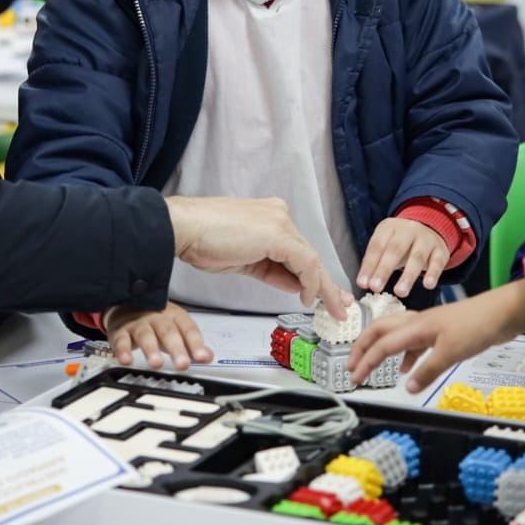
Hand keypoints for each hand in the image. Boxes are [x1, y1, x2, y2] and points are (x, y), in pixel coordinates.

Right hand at [104, 301, 213, 369]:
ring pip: (145, 335)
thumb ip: (192, 344)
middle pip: (168, 332)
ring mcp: (138, 324)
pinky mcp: (120, 331)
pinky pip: (121, 340)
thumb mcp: (176, 329)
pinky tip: (126, 360)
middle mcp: (157, 318)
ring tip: (156, 364)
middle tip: (182, 364)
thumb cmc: (155, 321)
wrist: (125, 305)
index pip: (188, 329)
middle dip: (176, 348)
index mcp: (174, 316)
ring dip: (150, 350)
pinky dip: (123, 350)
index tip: (202, 357)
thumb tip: (208, 356)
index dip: (196, 344)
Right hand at [167, 196, 351, 316]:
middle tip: (340, 303)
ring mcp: (279, 222)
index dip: (310, 276)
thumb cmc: (202, 240)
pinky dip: (310, 282)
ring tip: (334, 308)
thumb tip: (294, 285)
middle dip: (325, 283)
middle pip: (308, 254)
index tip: (319, 295)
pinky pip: (304, 261)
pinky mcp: (277, 233)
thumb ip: (271, 270)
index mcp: (269, 218)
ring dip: (323, 287)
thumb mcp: (244, 260)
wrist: (184, 227)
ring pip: (311, 259)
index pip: (296, 251)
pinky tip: (309, 297)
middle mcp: (278, 216)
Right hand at [348, 280, 524, 392]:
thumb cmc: (477, 325)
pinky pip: (413, 342)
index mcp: (415, 327)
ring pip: (395, 335)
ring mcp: (428, 326)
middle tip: (352, 365)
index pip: (382, 346)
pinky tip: (409, 369)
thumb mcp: (451, 353)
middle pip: (379, 331)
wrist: (502, 312)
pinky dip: (405, 355)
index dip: (365, 362)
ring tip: (374, 366)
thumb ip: (428, 371)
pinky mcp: (440, 332)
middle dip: (362, 347)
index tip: (354, 377)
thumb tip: (407, 387)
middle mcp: (417, 323)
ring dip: (381, 349)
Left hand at [357, 218, 449, 296]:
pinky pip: (437, 262)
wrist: (429, 229)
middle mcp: (408, 230)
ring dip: (408, 276)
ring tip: (400, 292)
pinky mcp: (440, 250)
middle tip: (376, 287)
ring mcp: (426, 239)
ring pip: (416, 257)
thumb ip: (375, 262)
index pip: (377, 246)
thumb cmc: (402, 244)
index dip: (369, 265)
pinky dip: (433, 274)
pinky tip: (428, 285)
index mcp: (389, 227)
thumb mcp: (386, 245)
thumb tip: (364, 282)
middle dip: (384, 270)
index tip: (363, 283)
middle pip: (395, 249)